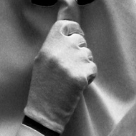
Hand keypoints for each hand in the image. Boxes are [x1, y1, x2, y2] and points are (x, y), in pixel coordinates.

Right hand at [23, 2, 95, 134]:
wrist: (44, 111)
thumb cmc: (43, 87)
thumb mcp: (42, 61)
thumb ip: (55, 45)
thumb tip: (71, 32)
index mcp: (48, 46)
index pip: (65, 25)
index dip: (74, 28)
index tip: (76, 34)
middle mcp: (60, 50)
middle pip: (80, 39)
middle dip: (80, 50)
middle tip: (72, 65)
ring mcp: (72, 62)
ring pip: (88, 54)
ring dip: (84, 64)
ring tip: (71, 77)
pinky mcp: (82, 75)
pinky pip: (93, 68)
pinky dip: (89, 76)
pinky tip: (78, 85)